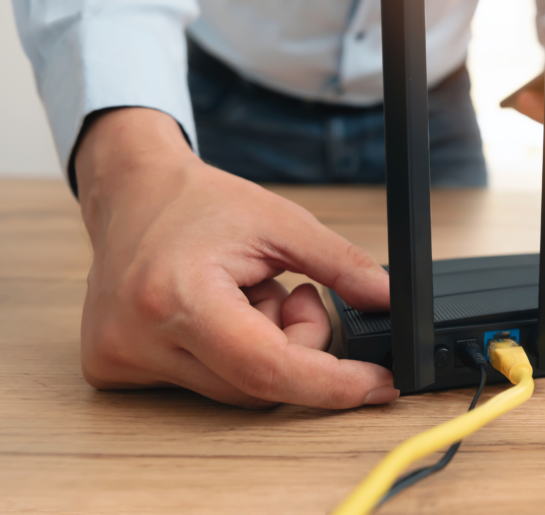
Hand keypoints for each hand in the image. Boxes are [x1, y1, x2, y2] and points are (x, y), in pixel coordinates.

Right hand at [75, 108, 398, 408]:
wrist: (134, 194)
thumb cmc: (199, 202)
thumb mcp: (283, 221)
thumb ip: (342, 265)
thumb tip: (389, 301)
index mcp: (177, 295)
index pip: (266, 368)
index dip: (330, 383)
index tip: (377, 383)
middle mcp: (138, 338)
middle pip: (257, 385)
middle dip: (296, 345)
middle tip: (293, 292)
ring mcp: (120, 359)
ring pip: (234, 390)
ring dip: (263, 348)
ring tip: (248, 291)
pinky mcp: (116, 369)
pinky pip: (204, 383)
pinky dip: (230, 353)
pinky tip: (220, 309)